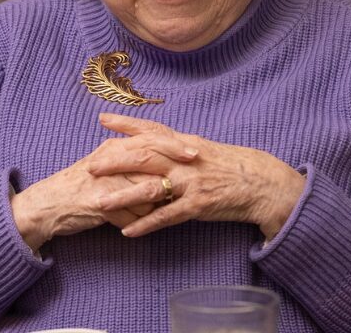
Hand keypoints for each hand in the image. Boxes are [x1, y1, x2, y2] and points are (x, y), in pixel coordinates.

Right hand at [11, 124, 201, 251]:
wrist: (50, 204)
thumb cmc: (82, 187)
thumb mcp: (106, 166)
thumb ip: (131, 162)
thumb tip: (161, 167)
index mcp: (114, 149)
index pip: (148, 138)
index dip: (173, 143)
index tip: (196, 150)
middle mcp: (110, 160)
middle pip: (149, 156)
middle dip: (174, 163)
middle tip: (193, 168)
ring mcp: (105, 181)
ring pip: (143, 189)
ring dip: (156, 202)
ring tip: (164, 211)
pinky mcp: (98, 202)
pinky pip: (129, 213)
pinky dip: (138, 222)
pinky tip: (138, 228)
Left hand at [87, 113, 304, 238]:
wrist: (260, 182)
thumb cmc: (229, 166)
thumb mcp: (201, 148)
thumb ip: (176, 145)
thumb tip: (152, 139)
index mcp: (185, 143)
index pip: (152, 129)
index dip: (127, 124)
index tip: (102, 120)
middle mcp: (185, 159)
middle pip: (145, 156)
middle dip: (115, 160)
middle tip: (90, 166)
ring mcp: (191, 182)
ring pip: (151, 187)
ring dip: (123, 196)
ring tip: (99, 203)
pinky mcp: (197, 205)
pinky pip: (167, 216)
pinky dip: (146, 224)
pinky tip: (127, 232)